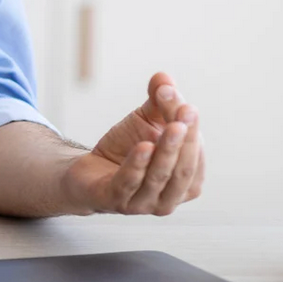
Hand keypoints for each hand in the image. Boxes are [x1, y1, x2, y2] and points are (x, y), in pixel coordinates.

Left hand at [61, 71, 203, 215]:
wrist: (88, 171)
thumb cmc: (125, 149)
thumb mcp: (145, 121)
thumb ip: (159, 101)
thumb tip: (164, 78)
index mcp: (187, 181)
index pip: (194, 155)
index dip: (192, 129)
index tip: (186, 104)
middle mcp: (170, 198)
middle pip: (182, 169)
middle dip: (185, 140)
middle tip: (184, 113)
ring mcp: (144, 204)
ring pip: (159, 178)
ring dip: (166, 151)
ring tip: (170, 126)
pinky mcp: (115, 201)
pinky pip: (129, 183)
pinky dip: (137, 165)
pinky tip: (142, 147)